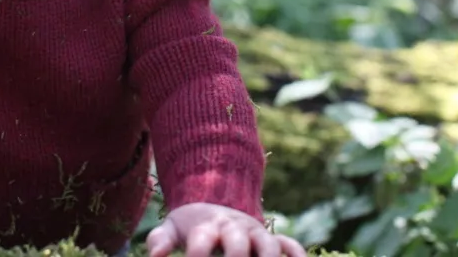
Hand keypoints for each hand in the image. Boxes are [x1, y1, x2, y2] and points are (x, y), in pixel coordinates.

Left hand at [147, 203, 305, 256]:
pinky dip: (297, 255)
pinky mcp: (273, 240)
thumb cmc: (191, 226)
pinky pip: (290, 246)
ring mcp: (256, 234)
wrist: (216, 205)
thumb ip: (160, 240)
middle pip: (238, 242)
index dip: (197, 255)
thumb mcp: (172, 228)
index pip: (202, 239)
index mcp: (207, 226)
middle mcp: (234, 228)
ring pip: (269, 245)